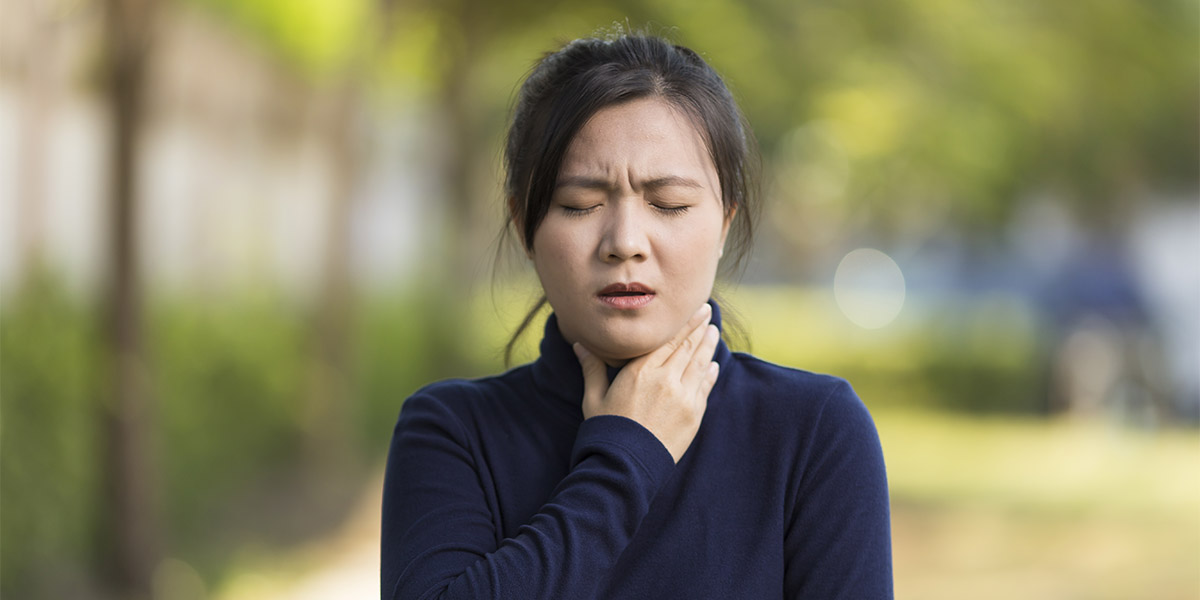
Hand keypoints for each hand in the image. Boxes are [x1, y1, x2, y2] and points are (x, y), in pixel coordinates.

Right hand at [573, 303, 720, 462]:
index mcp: (640, 371)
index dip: (683, 323)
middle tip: (706, 312)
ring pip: (700, 364)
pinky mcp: (693, 415)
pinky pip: (705, 387)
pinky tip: (713, 365)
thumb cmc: (606, 430)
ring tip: (713, 331)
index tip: (693, 309)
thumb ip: (592, 368)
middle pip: (687, 346)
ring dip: (708, 346)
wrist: (624, 465)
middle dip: (699, 327)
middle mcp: (665, 380)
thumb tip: (579, 344)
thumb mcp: (593, 397)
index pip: (668, 339)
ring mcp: (683, 397)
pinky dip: (710, 373)